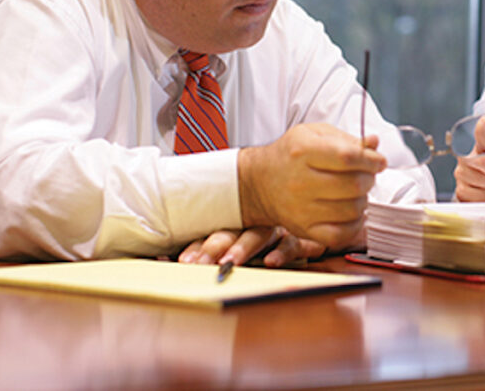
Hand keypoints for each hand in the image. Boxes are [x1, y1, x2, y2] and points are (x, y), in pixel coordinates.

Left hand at [178, 226, 325, 267]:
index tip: (184, 262)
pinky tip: (271, 262)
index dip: (197, 246)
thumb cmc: (264, 241)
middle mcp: (253, 223)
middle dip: (213, 247)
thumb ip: (212, 254)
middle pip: (230, 231)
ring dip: (242, 249)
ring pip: (257, 234)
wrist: (310, 221)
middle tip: (200, 264)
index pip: (211, 232)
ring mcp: (275, 228)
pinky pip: (290, 243)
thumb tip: (173, 262)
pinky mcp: (299, 237)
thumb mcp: (237, 245)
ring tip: (229, 263)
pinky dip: (281, 253)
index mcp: (234, 223)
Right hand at [237, 123, 385, 249]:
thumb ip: (346, 139)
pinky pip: (341, 235)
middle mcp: (300, 181)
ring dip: (362, 200)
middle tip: (366, 175)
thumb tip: (373, 143)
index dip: (371, 160)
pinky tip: (351, 212)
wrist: (259, 183)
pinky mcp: (303, 230)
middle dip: (369, 179)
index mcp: (303, 151)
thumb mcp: (314, 135)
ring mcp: (301, 208)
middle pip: (353, 184)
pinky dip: (354, 225)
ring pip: (352, 209)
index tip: (379, 161)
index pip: (348, 157)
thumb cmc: (291, 155)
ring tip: (354, 192)